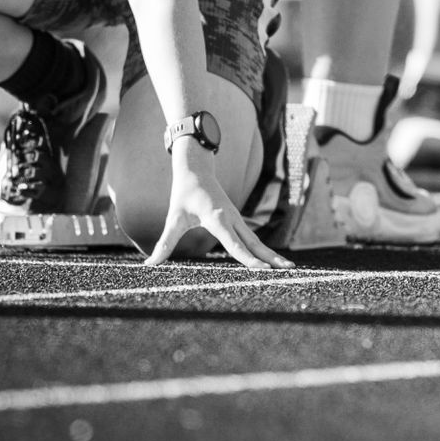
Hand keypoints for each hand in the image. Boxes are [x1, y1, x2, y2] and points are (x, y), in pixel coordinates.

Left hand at [144, 153, 292, 271]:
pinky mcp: (237, 220)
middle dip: (272, 258)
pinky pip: (252, 238)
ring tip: (289, 267)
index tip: (263, 270)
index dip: (249, 259)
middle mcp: (232, 219)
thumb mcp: (174, 218)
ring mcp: (237, 219)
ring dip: (272, 254)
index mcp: (218, 219)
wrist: (197, 170)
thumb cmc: (184, 193)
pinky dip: (263, 249)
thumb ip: (165, 243)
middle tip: (289, 270)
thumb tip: (150, 264)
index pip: (236, 244)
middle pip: (255, 244)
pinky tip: (271, 259)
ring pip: (257, 241)